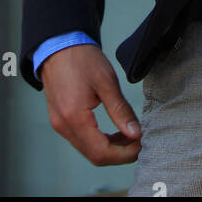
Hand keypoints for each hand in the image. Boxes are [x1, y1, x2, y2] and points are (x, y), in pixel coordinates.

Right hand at [40, 44, 141, 165]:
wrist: (59, 45)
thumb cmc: (82, 59)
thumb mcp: (107, 81)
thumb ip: (121, 110)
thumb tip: (136, 133)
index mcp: (74, 117)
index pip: (101, 152)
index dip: (124, 154)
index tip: (141, 143)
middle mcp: (63, 126)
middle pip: (94, 156)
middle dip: (120, 153)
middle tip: (139, 140)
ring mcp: (59, 124)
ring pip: (88, 150)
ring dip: (111, 148)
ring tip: (130, 135)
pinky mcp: (60, 120)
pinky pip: (81, 140)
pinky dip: (99, 141)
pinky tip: (115, 132)